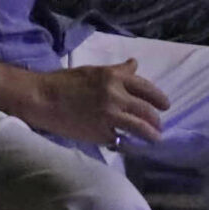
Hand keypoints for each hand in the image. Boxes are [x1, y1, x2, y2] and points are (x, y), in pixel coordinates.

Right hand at [34, 59, 169, 147]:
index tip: (165, 105)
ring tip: (155, 139)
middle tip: (160, 125)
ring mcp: (108, 116)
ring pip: (139, 127)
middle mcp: (115, 95)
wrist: (43, 99)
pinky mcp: (100, 133)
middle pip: (146, 109)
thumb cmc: (65, 82)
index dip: (158, 97)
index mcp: (113, 77)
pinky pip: (121, 139)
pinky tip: (132, 145)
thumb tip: (135, 64)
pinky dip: (127, 142)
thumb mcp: (93, 71)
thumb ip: (117, 71)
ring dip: (151, 134)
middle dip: (157, 119)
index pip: (145, 87)